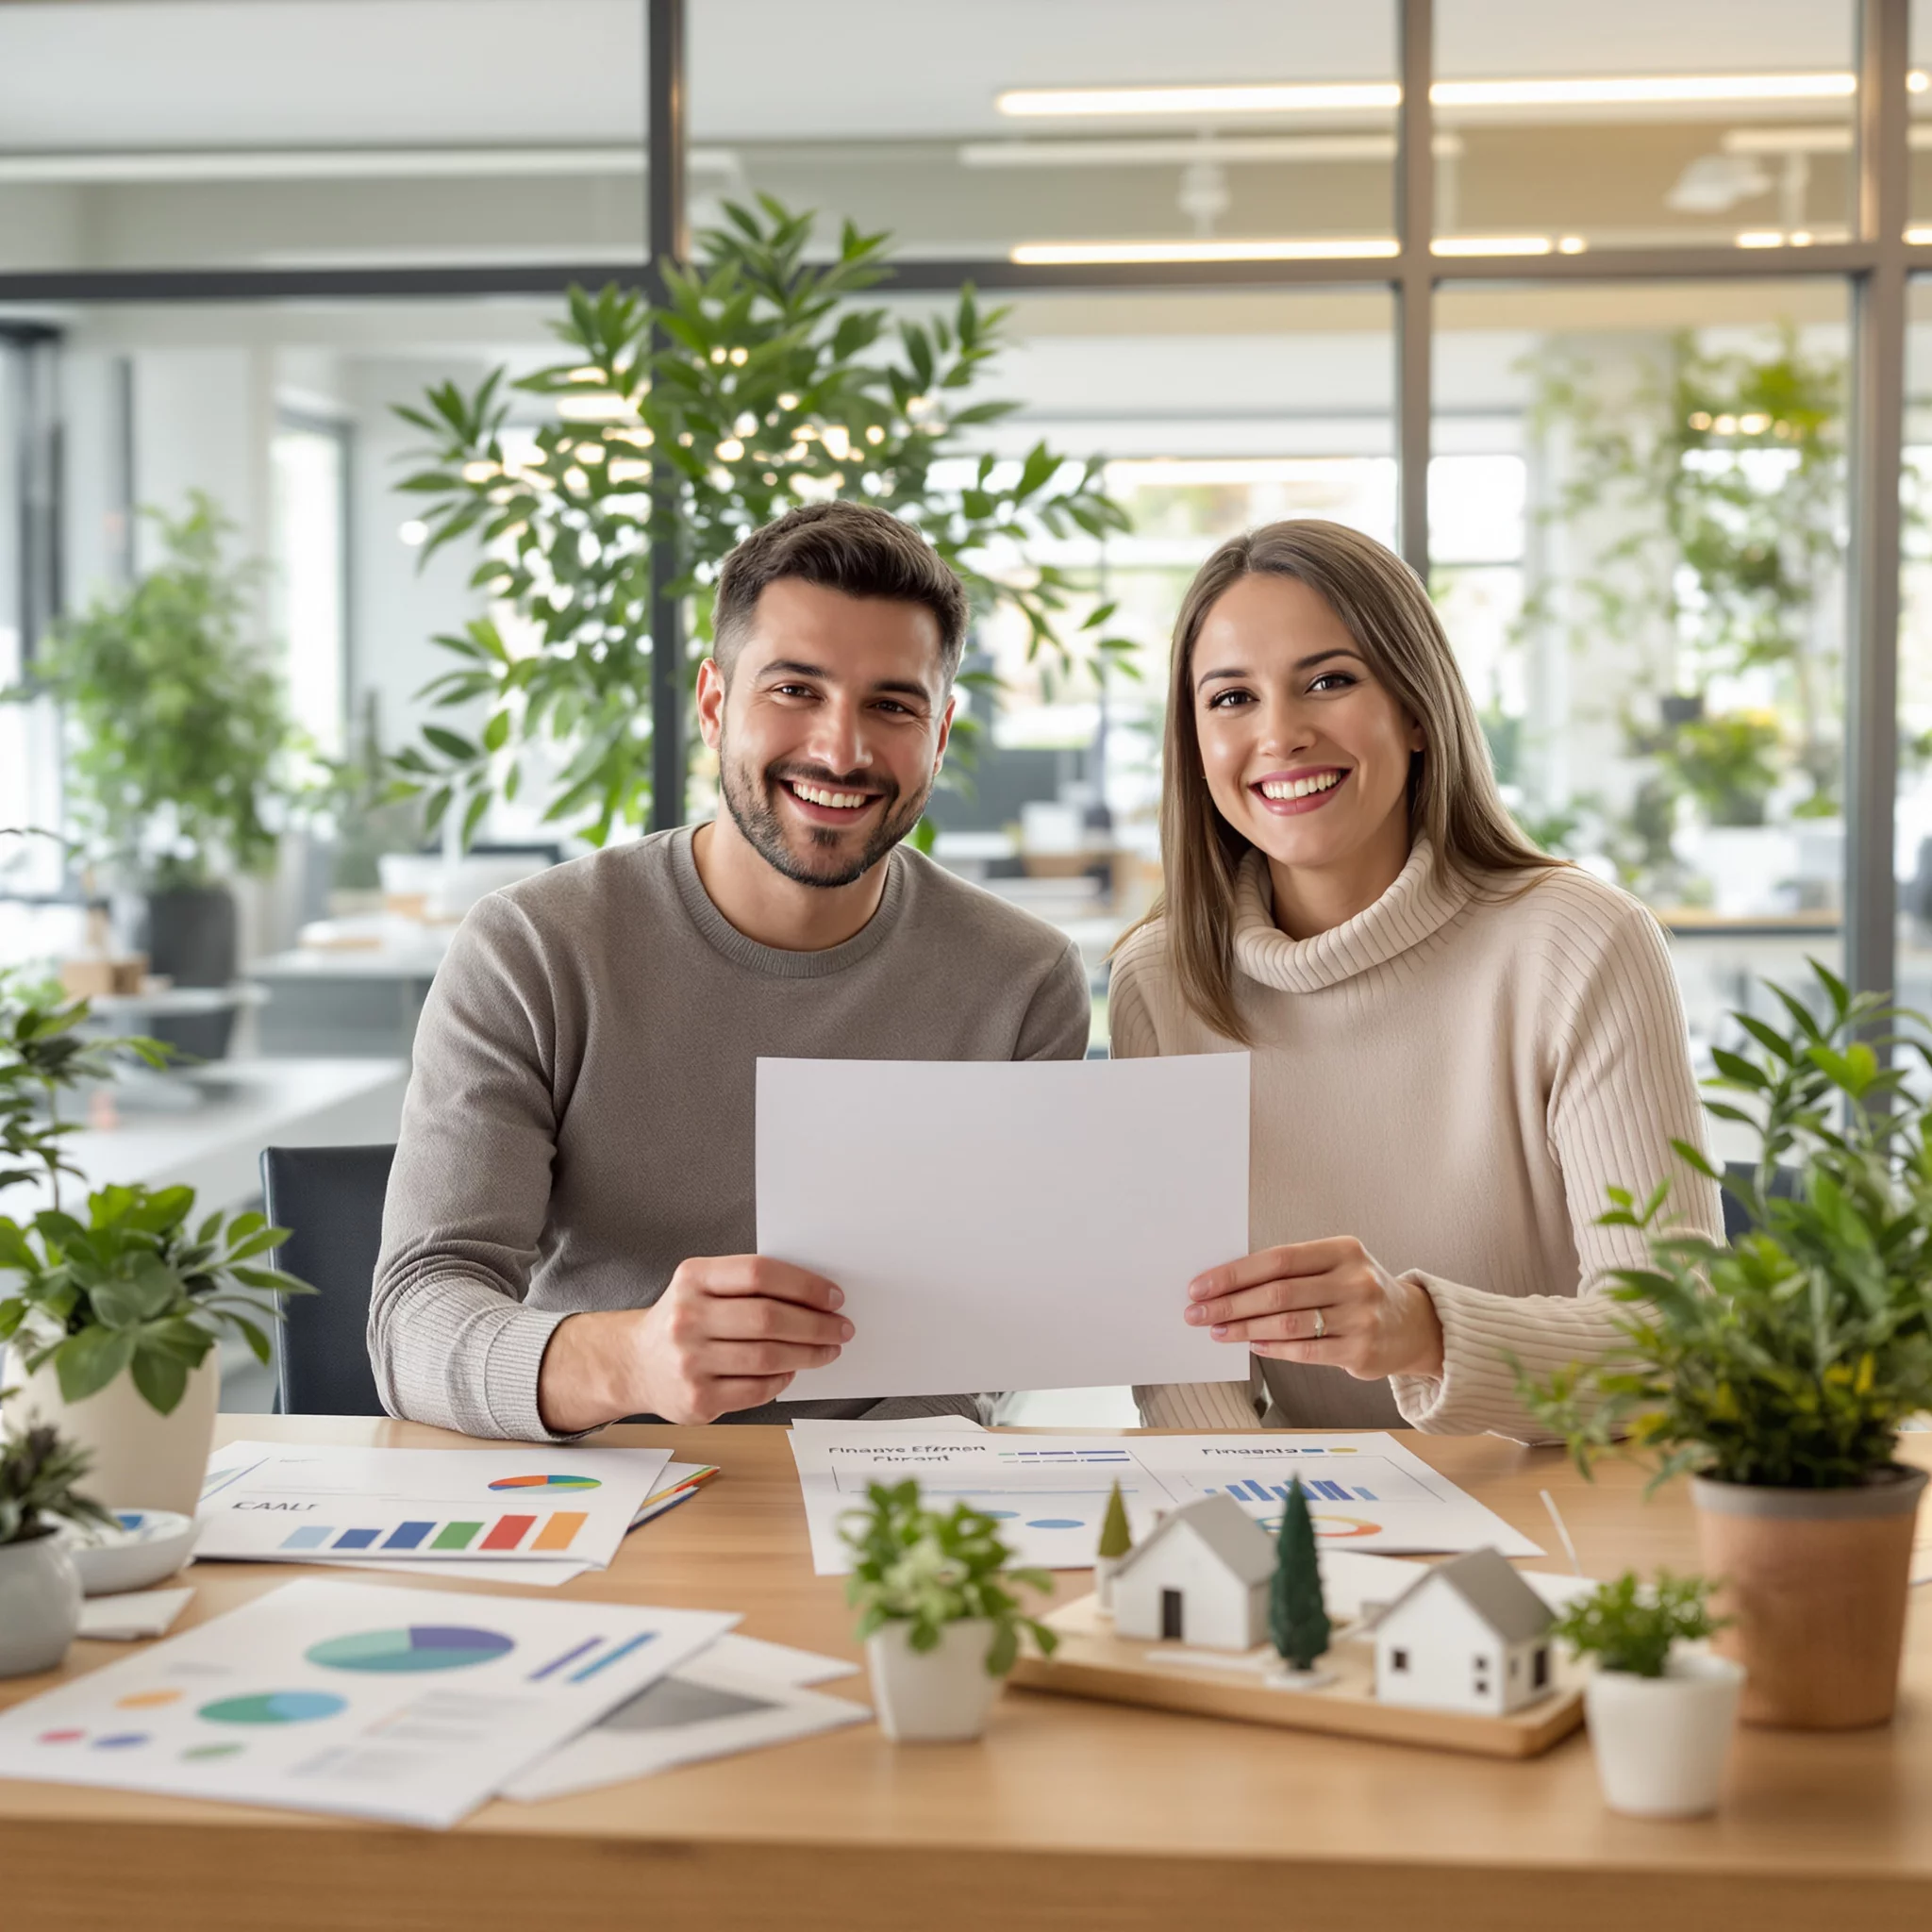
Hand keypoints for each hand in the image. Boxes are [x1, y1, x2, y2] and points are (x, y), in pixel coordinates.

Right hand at [537, 1255, 851, 1431]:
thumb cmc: (684, 1319)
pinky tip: (791, 1371)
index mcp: (692, 1278)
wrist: (633, 1363)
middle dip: (816, 1324)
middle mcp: (687, 1318)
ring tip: (827, 1350)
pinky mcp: (696, 1400)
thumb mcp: (702, 1286)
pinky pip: (756, 1390)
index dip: (805, 1284)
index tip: (834, 1297)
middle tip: (841, 1328)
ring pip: (768, 1358)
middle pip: (769, 1318)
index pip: (759, 1273)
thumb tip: (816, 1297)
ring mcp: (689, 1362)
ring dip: (809, 1354)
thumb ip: (748, 1285)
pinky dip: (782, 1380)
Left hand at [1184, 1237, 1444, 1381]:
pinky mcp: (1361, 1349)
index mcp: (1343, 1250)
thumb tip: (1228, 1285)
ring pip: (1287, 1323)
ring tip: (1218, 1331)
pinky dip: (1273, 1347)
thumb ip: (1292, 1272)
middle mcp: (1354, 1280)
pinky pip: (1305, 1350)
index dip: (1234, 1273)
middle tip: (1197, 1312)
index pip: (1277, 1259)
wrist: (1412, 1325)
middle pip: (1278, 1292)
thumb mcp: (1334, 1267)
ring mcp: (1360, 1316)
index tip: (1201, 1286)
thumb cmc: (1358, 1291)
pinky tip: (1252, 1344)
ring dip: (1244, 1328)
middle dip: (1230, 1304)